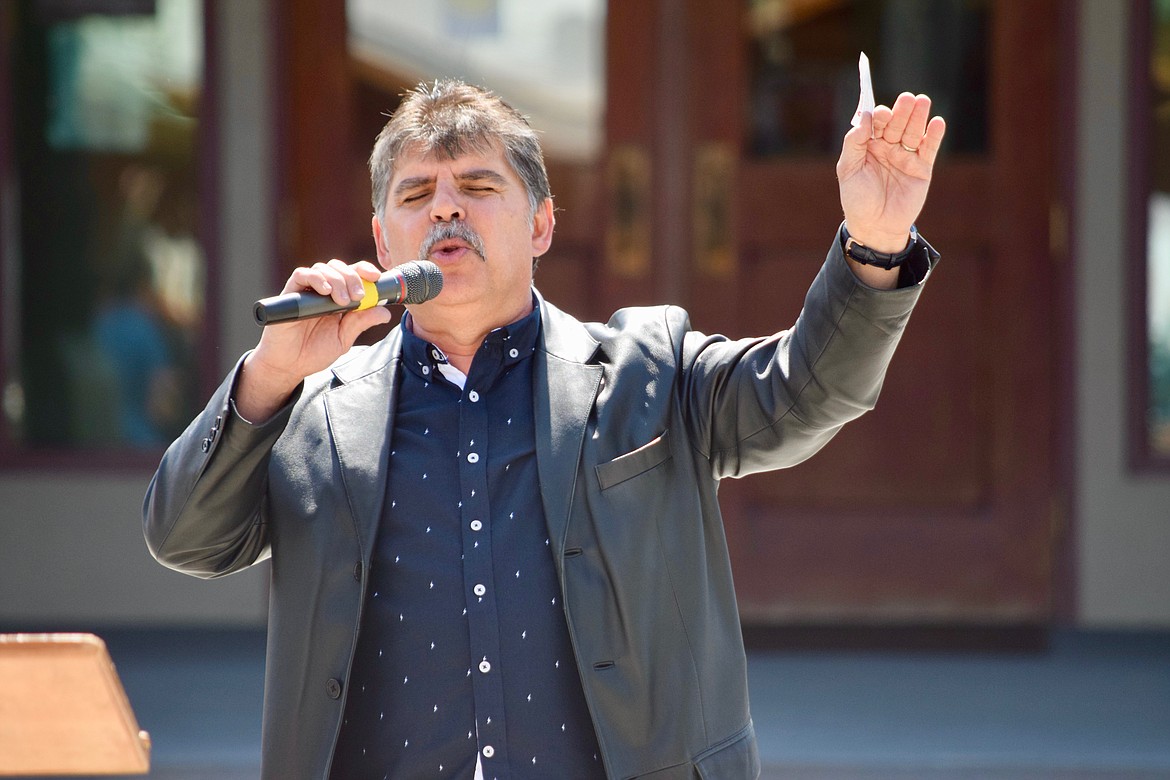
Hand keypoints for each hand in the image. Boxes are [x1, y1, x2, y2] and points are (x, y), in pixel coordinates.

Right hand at [236, 259, 392, 421]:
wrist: (288, 366)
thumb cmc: (313, 351)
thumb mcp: (343, 339)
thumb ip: (361, 323)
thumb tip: (385, 312)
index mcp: (337, 298)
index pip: (352, 274)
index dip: (365, 270)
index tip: (376, 277)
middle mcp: (322, 291)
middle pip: (339, 268)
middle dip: (352, 278)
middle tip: (358, 296)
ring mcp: (306, 291)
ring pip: (323, 268)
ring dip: (337, 280)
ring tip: (342, 301)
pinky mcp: (290, 294)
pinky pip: (301, 275)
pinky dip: (316, 278)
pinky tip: (325, 291)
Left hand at [837, 92, 945, 251]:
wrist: (874, 227)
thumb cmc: (858, 199)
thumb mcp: (848, 170)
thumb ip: (854, 143)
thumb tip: (864, 117)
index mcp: (869, 145)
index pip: (876, 123)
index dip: (879, 116)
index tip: (880, 113)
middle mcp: (888, 147)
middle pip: (897, 124)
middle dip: (901, 112)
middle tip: (907, 98)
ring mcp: (906, 157)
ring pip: (913, 132)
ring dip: (918, 117)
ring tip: (922, 101)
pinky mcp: (922, 169)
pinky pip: (929, 149)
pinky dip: (934, 136)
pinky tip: (937, 123)